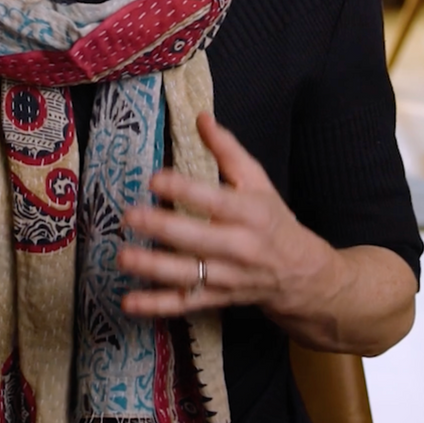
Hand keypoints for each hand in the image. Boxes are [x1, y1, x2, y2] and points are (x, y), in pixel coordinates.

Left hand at [117, 112, 336, 318]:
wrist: (300, 275)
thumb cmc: (272, 220)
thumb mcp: (258, 181)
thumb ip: (228, 150)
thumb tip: (200, 116)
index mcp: (250, 213)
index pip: (215, 200)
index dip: (184, 189)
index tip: (155, 179)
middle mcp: (239, 247)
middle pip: (197, 239)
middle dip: (162, 228)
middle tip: (130, 216)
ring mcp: (226, 277)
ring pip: (187, 274)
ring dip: (153, 268)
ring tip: (123, 256)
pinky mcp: (216, 299)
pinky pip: (183, 304)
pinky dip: (155, 306)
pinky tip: (127, 302)